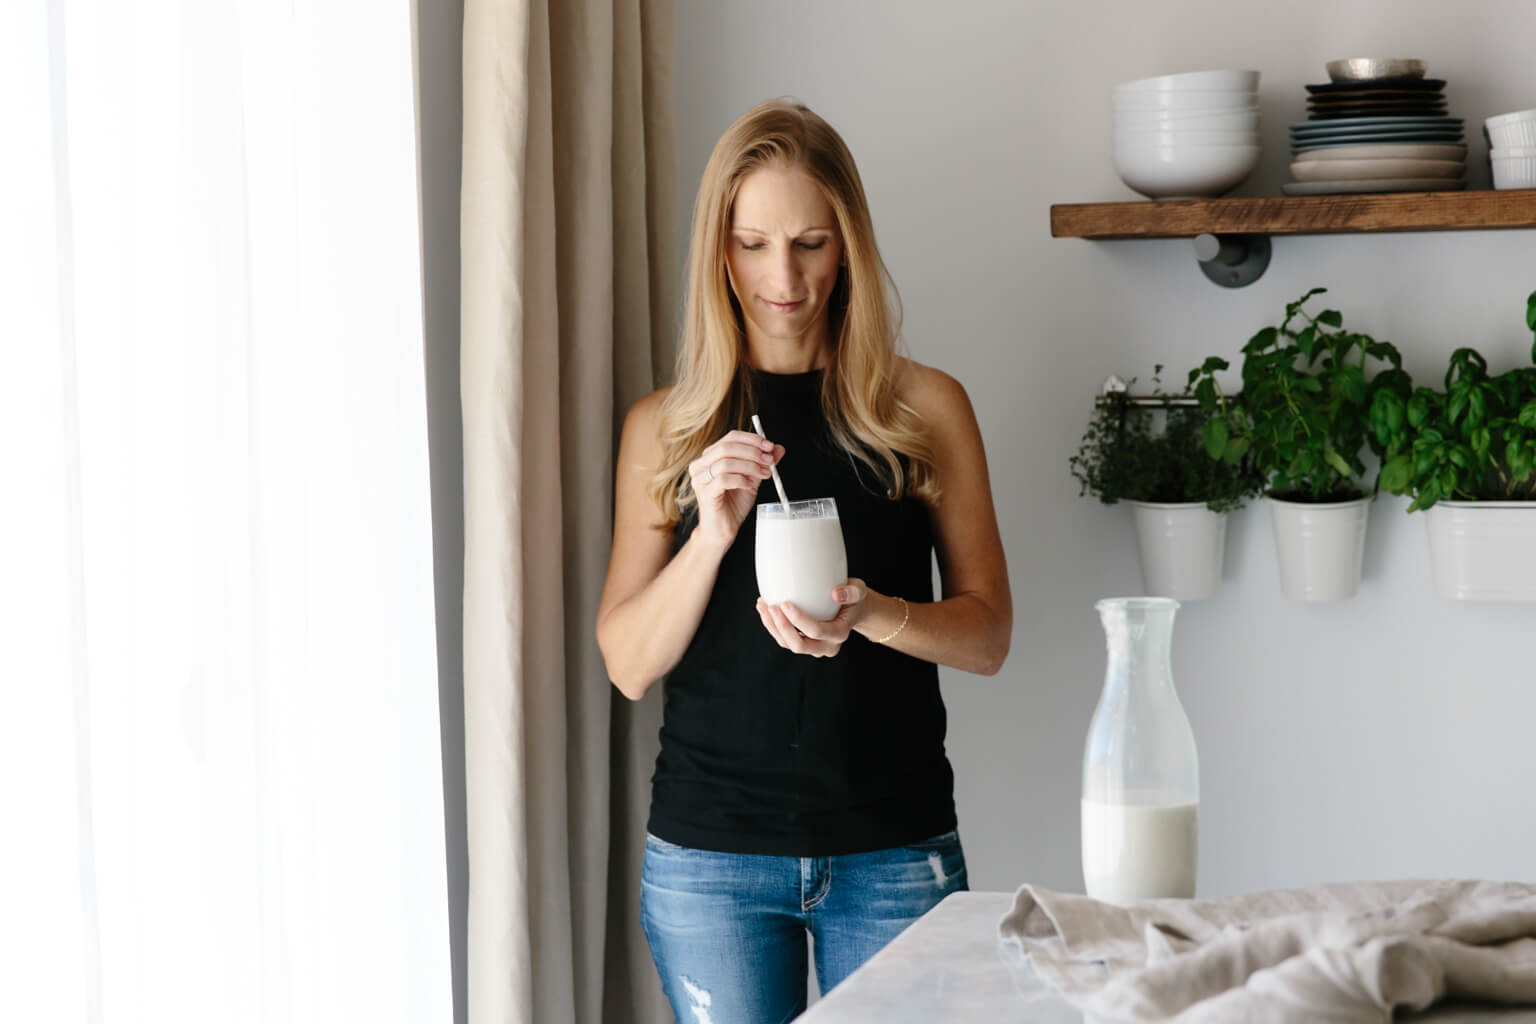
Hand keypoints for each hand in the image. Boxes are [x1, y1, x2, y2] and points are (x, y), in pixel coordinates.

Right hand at [689, 430, 782, 549]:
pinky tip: (750, 486)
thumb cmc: (733, 504)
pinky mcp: (705, 493)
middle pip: (727, 447)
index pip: (730, 437)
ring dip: (750, 466)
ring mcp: (700, 479)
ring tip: (764, 475)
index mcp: (710, 457)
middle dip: (752, 452)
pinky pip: (724, 479)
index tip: (769, 447)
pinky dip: (741, 480)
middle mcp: (701, 465)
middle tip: (769, 461)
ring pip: (726, 462)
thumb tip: (778, 449)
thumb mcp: (752, 479)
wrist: (723, 529)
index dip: (752, 439)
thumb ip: (762, 463)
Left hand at [756, 579, 868, 657]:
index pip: (817, 631)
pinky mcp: (803, 643)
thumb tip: (835, 594)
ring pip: (788, 644)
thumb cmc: (853, 599)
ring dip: (772, 626)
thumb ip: (852, 591)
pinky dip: (772, 625)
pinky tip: (764, 608)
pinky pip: (784, 639)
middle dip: (781, 627)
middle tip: (770, 606)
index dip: (799, 620)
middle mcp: (826, 646)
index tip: (785, 603)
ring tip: (762, 604)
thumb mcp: (859, 590)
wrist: (851, 610)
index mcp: (839, 633)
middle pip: (799, 645)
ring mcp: (813, 648)